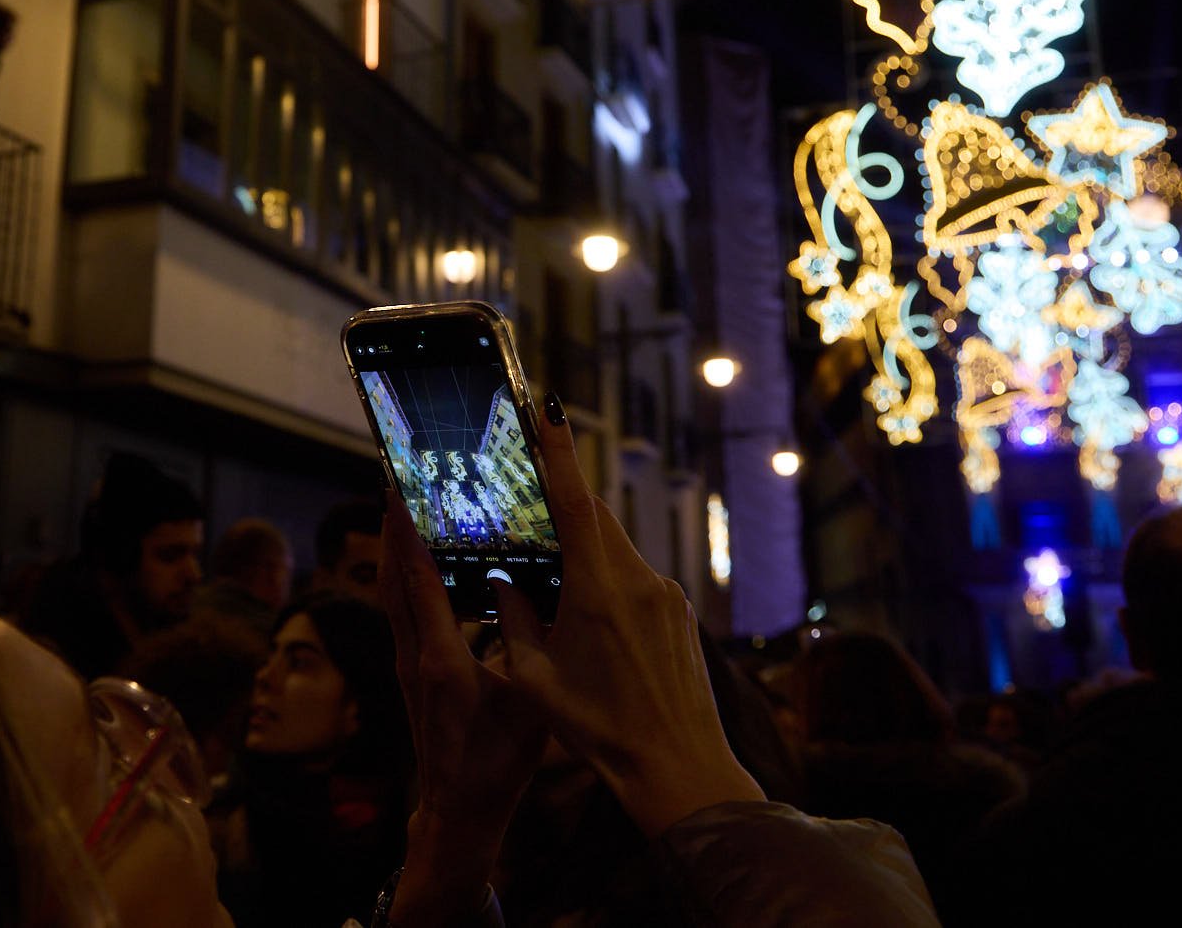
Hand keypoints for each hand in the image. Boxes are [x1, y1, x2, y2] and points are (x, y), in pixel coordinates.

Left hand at [377, 494, 549, 923]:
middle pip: (393, 573)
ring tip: (403, 495)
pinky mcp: (410, 667)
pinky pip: (401, 605)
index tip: (402, 485)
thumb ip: (525, 645)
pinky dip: (405, 569)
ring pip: (392, 587)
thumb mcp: (525, 701)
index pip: (417, 581)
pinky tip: (419, 550)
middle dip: (393, 521)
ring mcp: (405, 660)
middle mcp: (412, 654)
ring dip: (395, 541)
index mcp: (440, 659)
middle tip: (397, 469)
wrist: (460, 809)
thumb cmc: (496, 762)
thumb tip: (532, 587)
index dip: (407, 530)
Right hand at [494, 395, 764, 836]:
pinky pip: (635, 580)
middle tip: (529, 500)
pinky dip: (607, 582)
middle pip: (596, 522)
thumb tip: (502, 581)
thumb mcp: (536, 678)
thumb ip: (513, 620)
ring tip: (552, 583)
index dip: (559, 454)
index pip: (577, 503)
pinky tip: (590, 621)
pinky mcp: (679, 615)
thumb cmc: (600, 732)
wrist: (678, 769)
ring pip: (615, 552)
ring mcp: (666, 597)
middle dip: (563, 507)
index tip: (548, 411)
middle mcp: (639, 582)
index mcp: (599, 591)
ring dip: (584, 555)